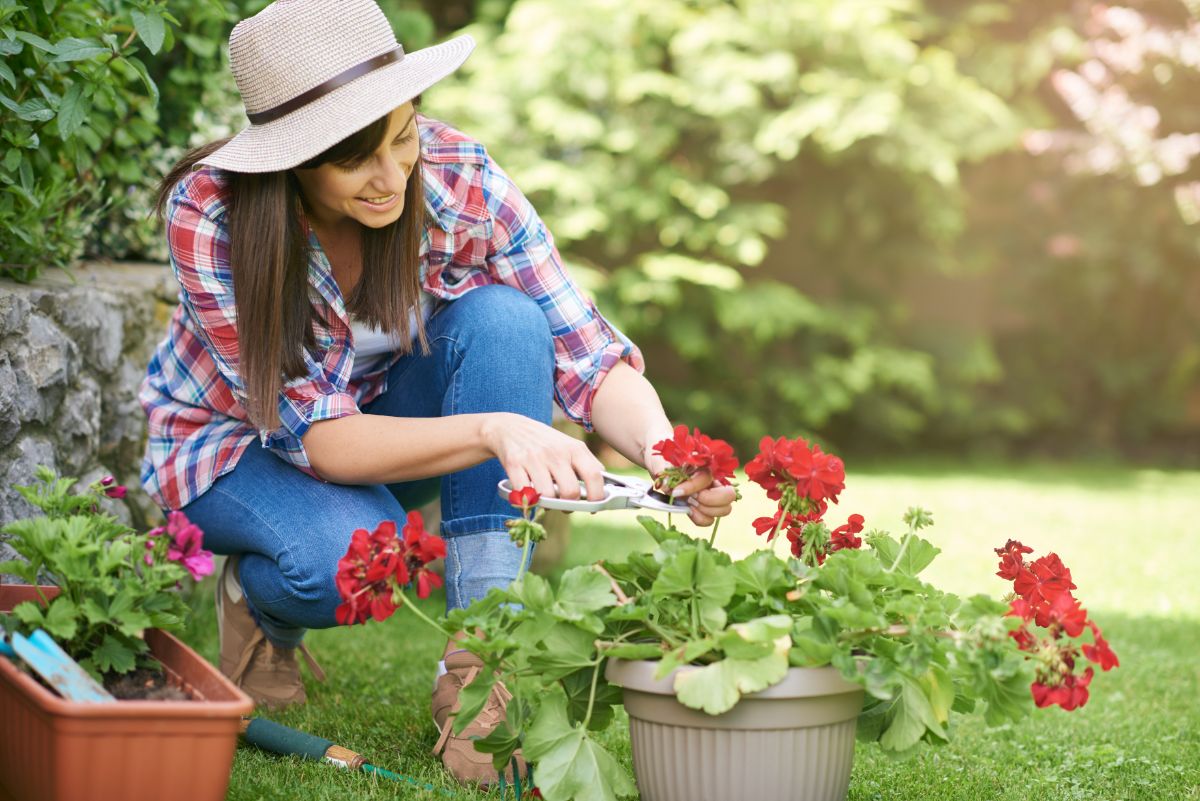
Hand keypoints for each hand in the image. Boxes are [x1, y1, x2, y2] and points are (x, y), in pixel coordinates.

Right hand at [482, 412, 605, 502]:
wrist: (510, 428)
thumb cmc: (545, 442)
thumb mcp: (569, 445)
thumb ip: (587, 463)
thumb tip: (605, 483)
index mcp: (574, 448)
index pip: (593, 475)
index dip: (596, 496)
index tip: (593, 506)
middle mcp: (556, 452)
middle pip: (570, 491)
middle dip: (569, 504)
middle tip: (564, 504)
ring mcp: (534, 458)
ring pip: (548, 496)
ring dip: (547, 503)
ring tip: (545, 497)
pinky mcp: (514, 464)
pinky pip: (525, 494)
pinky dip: (527, 499)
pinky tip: (529, 493)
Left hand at [643, 448, 735, 527]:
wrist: (660, 463)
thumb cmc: (663, 457)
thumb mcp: (660, 460)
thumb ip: (662, 469)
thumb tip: (667, 486)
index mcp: (706, 464)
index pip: (708, 478)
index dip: (693, 487)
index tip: (676, 491)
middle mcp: (713, 480)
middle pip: (729, 495)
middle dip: (709, 500)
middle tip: (691, 498)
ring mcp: (711, 494)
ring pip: (724, 509)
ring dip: (705, 510)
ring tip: (689, 503)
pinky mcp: (703, 507)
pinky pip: (710, 519)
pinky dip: (700, 518)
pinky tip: (688, 510)